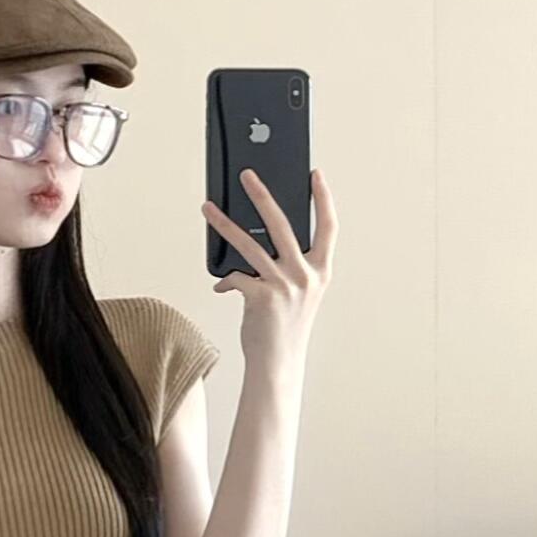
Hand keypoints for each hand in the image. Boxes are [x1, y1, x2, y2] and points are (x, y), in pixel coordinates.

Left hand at [205, 165, 336, 365]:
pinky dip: (226, 278)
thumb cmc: (285, 326)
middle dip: (261, 194)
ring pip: (249, 242)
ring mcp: (284, 285)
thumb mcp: (297, 292)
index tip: (315, 174)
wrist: (278, 362)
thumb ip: (287, 265)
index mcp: (320, 272)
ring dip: (224, 223)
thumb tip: (256, 235)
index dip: (323, 198)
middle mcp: (305, 275)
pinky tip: (222, 283)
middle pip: (282, 223)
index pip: (328, 227)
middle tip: (247, 174)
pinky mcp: (262, 296)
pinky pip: (236, 275)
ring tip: (208, 208)